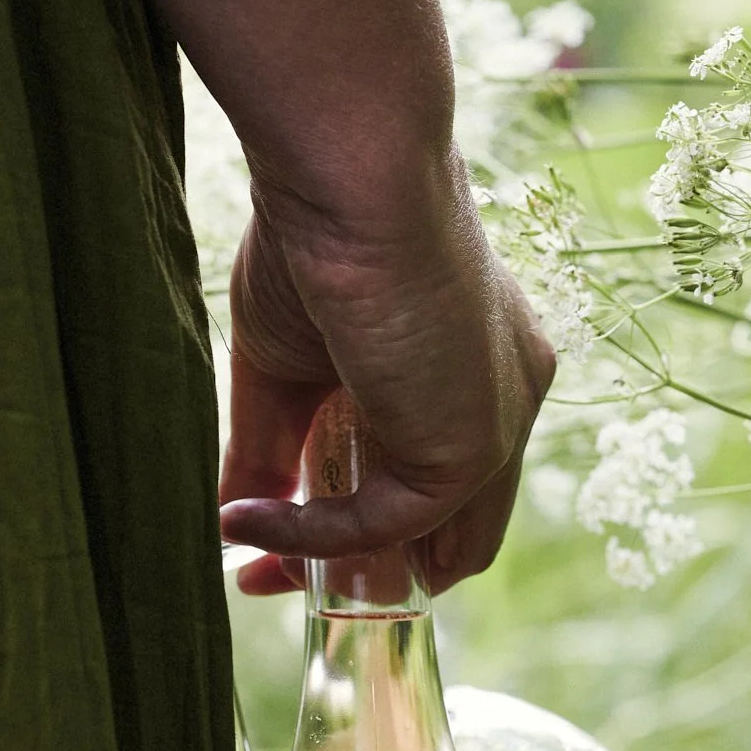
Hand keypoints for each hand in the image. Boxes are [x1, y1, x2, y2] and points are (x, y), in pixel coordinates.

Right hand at [217, 153, 555, 595]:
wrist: (350, 173)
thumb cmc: (320, 233)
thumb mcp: (290, 363)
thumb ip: (276, 447)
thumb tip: (239, 518)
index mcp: (483, 366)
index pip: (446, 480)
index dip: (371, 526)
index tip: (281, 536)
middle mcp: (511, 398)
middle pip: (457, 533)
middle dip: (365, 571)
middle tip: (270, 577)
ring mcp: (503, 426)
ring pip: (436, 545)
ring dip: (346, 570)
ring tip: (261, 569)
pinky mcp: (473, 449)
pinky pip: (388, 526)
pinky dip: (317, 537)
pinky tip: (254, 523)